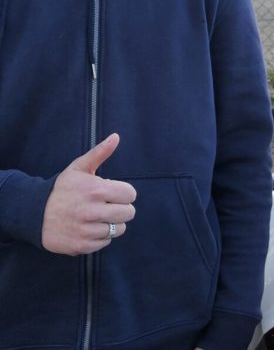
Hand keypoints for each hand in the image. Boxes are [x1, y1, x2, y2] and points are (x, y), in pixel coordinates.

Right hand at [41, 133, 136, 254]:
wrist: (34, 213)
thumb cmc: (62, 189)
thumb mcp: (79, 168)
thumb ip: (100, 153)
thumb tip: (116, 137)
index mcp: (96, 190)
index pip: (130, 194)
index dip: (124, 193)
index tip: (114, 193)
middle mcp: (92, 211)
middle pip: (129, 213)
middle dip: (121, 208)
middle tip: (108, 205)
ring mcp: (86, 230)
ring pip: (119, 229)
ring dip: (112, 223)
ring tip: (99, 216)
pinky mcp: (81, 245)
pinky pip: (106, 242)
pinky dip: (101, 236)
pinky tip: (90, 227)